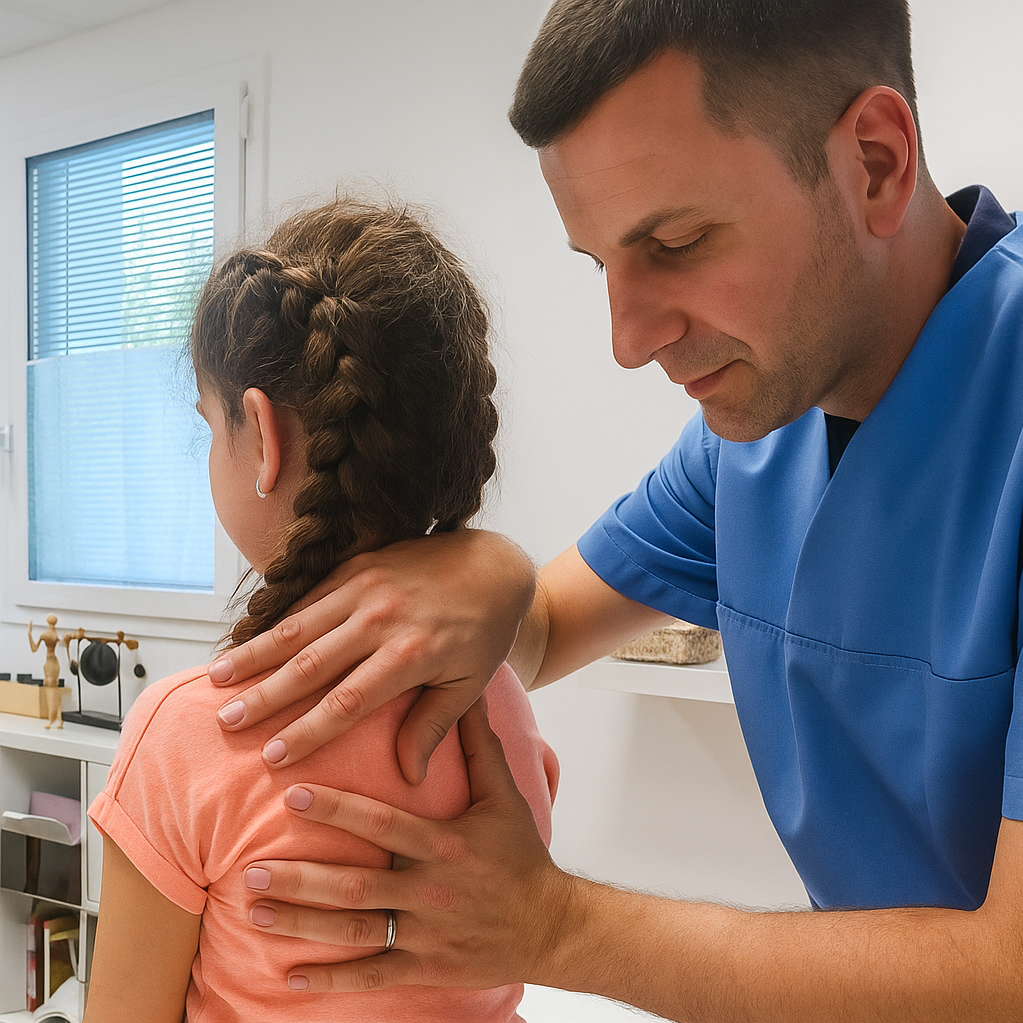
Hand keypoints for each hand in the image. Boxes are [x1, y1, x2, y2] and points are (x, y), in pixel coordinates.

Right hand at [209, 530, 534, 781]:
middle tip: (226, 722)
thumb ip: (433, 725)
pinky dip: (277, 619)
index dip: (308, 730)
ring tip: (216, 679)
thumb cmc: (484, 632)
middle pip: (311, 663)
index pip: (348, 701)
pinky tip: (248, 639)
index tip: (273, 757)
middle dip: (265, 695)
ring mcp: (366, 587)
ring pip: (299, 625)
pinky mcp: (358, 565)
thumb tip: (409, 779)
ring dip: (255, 652)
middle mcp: (382, 619)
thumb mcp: (470, 684)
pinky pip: (309, 595)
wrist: (493, 564)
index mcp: (410, 655)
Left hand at [242, 698, 576, 992]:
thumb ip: (479, 746)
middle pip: (358, 886)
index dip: (337, 810)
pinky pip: (375, 975)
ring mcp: (428, 935)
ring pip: (357, 932)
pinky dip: (333, 981)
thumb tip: (469, 694)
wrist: (552, 925)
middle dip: (303, 879)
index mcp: (446, 845)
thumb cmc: (522, 854)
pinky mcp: (428, 968)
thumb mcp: (504, 796)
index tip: (293, 795)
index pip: (383, 825)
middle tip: (253, 868)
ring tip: (257, 910)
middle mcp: (433, 890)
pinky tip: (293, 977)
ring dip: (304, 924)